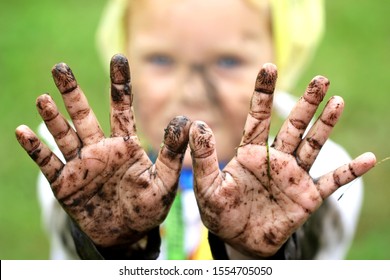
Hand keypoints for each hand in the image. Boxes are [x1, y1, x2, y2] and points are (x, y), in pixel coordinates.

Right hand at [16, 54, 190, 247]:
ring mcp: (81, 164)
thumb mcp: (164, 181)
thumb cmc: (148, 208)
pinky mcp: (65, 182)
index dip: (119, 83)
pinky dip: (35, 148)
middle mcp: (100, 149)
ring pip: (64, 134)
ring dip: (53, 117)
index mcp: (125, 145)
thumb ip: (172, 153)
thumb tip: (185, 121)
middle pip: (84, 115)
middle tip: (61, 67)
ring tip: (44, 98)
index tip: (118, 58)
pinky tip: (22, 131)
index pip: (121, 108)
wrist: (126, 234)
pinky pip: (47, 162)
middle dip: (73, 93)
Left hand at [189, 63, 375, 257]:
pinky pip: (332, 181)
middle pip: (293, 125)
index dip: (264, 93)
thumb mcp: (207, 187)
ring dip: (326, 124)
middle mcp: (275, 158)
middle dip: (306, 103)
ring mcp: (293, 175)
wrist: (239, 241)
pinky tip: (369, 158)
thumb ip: (204, 157)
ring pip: (313, 145)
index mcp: (250, 153)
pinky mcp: (307, 196)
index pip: (258, 117)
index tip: (269, 66)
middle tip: (321, 79)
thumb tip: (197, 124)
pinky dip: (349, 171)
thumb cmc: (220, 213)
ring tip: (338, 101)